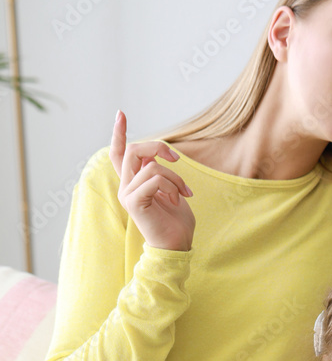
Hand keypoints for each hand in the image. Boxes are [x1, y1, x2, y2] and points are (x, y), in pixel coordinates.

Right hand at [110, 110, 195, 250]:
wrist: (176, 246)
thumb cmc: (176, 222)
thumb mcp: (170, 190)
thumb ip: (159, 172)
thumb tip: (155, 157)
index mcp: (133, 183)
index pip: (119, 153)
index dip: (119, 133)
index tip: (120, 114)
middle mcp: (126, 187)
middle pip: (133, 150)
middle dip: (158, 147)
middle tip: (176, 159)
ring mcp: (127, 194)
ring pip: (150, 165)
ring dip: (175, 176)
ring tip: (184, 193)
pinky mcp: (134, 202)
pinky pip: (154, 179)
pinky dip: (172, 186)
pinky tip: (178, 200)